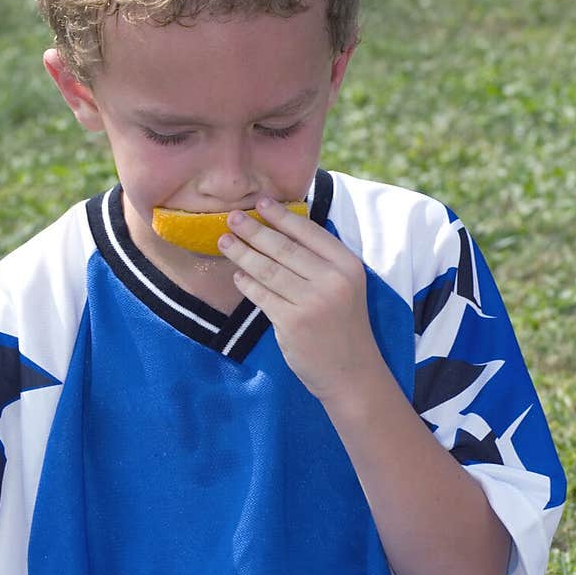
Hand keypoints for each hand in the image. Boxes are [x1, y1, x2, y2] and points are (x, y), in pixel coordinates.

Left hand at [218, 197, 375, 401]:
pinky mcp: (292, 323)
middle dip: (254, 230)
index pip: (309, 232)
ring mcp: (312, 302)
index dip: (281, 216)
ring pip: (268, 270)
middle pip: (284, 248)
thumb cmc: (343, 326)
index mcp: (347, 265)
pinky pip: (262, 295)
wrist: (350, 372)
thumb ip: (321, 262)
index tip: (261, 202)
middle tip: (232, 217)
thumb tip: (281, 230)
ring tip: (225, 241)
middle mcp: (332, 280)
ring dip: (242, 253)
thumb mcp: (345, 287)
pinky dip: (247, 283)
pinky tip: (238, 275)